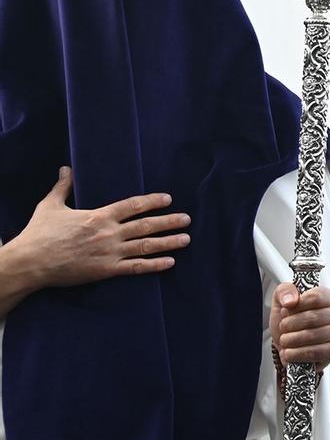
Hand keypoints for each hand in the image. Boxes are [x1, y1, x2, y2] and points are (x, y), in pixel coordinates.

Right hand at [2, 167, 190, 289]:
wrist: (31, 261)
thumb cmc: (39, 233)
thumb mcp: (50, 205)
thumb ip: (63, 187)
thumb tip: (65, 169)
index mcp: (99, 216)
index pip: (132, 206)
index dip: (152, 202)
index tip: (168, 199)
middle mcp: (109, 233)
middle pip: (146, 225)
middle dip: (169, 221)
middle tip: (188, 219)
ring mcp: (109, 252)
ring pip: (145, 246)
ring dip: (168, 242)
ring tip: (186, 239)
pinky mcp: (105, 270)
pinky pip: (135, 267)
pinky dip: (154, 265)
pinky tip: (170, 262)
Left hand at [271, 283, 329, 366]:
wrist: (291, 342)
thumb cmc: (291, 320)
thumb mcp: (283, 300)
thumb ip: (285, 291)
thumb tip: (290, 301)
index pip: (315, 297)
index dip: (296, 306)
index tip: (286, 311)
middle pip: (312, 317)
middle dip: (290, 325)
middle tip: (283, 328)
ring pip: (312, 336)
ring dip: (291, 340)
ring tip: (285, 340)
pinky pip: (315, 353)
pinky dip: (297, 354)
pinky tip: (289, 352)